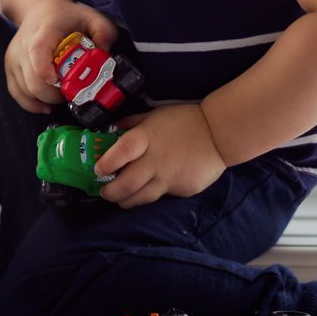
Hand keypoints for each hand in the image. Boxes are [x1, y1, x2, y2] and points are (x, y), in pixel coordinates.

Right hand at [3, 0, 121, 114]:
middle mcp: (23, 45)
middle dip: (55, 94)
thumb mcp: (91, 16)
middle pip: (33, 80)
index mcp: (44, 31)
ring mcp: (14, 57)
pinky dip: (31, 103)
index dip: (46, 71)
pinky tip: (45, 105)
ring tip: (62, 92)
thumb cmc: (67, 16)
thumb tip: (105, 52)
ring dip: (46, 99)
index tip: (59, 81)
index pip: (38, 52)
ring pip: (25, 90)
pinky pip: (16, 93)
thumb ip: (104, 31)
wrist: (40, 8)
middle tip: (72, 91)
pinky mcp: (10, 67)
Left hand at [94, 104, 225, 208]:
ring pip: (141, 198)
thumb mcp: (155, 115)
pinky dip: (151, 196)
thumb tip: (111, 130)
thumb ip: (132, 123)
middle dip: (110, 192)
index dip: (106, 162)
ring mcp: (170, 178)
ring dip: (126, 201)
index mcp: (147, 137)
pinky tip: (147, 192)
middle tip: (104, 191)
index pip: (122, 152)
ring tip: (120, 199)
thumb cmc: (184, 121)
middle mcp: (156, 160)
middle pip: (127, 184)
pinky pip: (162, 197)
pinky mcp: (182, 190)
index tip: (97, 169)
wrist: (218, 135)